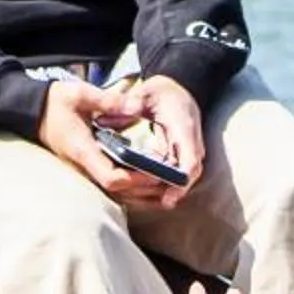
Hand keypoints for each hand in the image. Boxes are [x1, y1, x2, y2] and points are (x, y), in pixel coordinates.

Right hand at [34, 78, 185, 208]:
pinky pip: (113, 186)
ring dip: (142, 193)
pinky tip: (149, 182)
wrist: (34, 111)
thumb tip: (136, 105)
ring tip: (168, 186)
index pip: (112, 178)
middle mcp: (84, 166)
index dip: (136, 179)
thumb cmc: (56, 102)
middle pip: (119, 192)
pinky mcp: (88, 168)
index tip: (156, 171)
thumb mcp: (81, 94)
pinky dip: (132, 187)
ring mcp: (85, 170)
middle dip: (146, 189)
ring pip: (117, 193)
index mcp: (83, 150)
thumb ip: (108, 101)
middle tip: (172, 182)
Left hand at [128, 73, 209, 194]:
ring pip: (183, 177)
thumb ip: (126, 107)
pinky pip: (176, 174)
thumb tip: (102, 120)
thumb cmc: (162, 91)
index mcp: (184, 127)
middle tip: (154, 206)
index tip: (169, 196)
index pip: (190, 161)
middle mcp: (191, 142)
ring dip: (167, 190)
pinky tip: (146, 193)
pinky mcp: (181, 154)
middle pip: (188, 175)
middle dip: (173, 192)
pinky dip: (164, 184)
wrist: (180, 87)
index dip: (181, 181)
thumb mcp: (145, 93)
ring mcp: (188, 150)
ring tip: (146, 203)